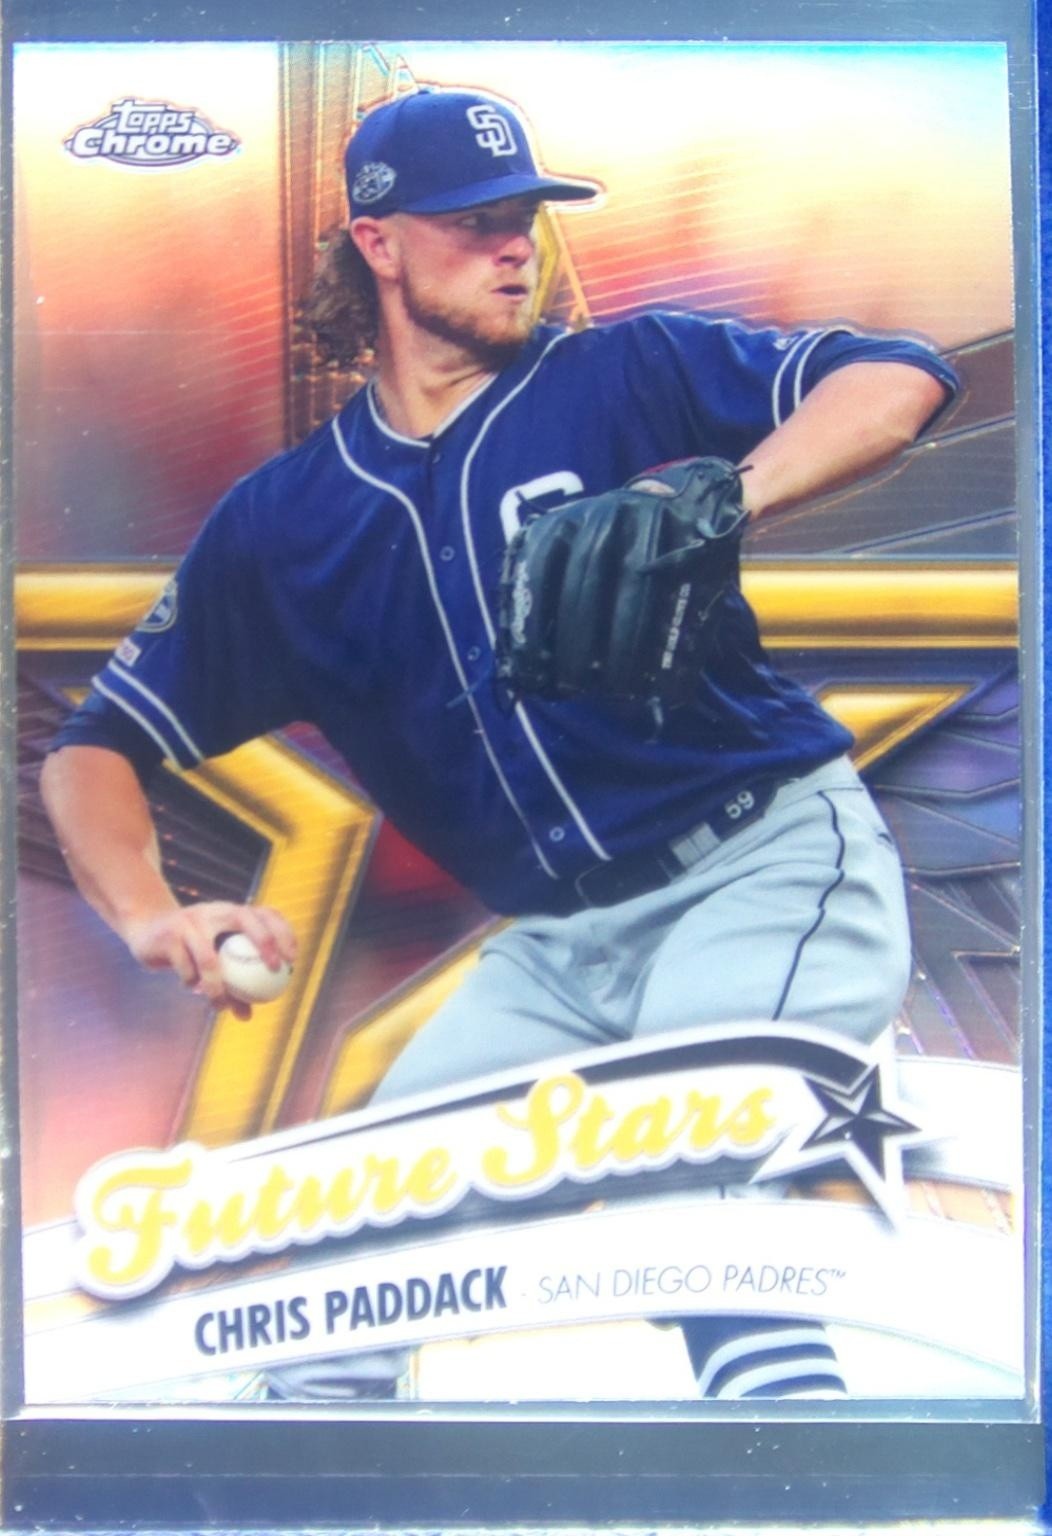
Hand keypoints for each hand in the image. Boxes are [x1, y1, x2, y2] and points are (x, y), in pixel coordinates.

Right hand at [121, 902, 296, 1019]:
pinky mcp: (169, 935)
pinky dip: (191, 982)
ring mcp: (189, 921)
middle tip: (274, 970)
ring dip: (217, 988)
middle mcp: (213, 911)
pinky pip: (186, 968)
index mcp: (229, 912)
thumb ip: (229, 985)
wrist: (146, 931)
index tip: (293, 958)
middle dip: (264, 940)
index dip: (283, 931)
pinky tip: (191, 986)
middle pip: (244, 918)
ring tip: (220, 1006)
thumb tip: (247, 1016)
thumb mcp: (211, 962)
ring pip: (210, 958)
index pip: (264, 913)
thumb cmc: (189, 949)